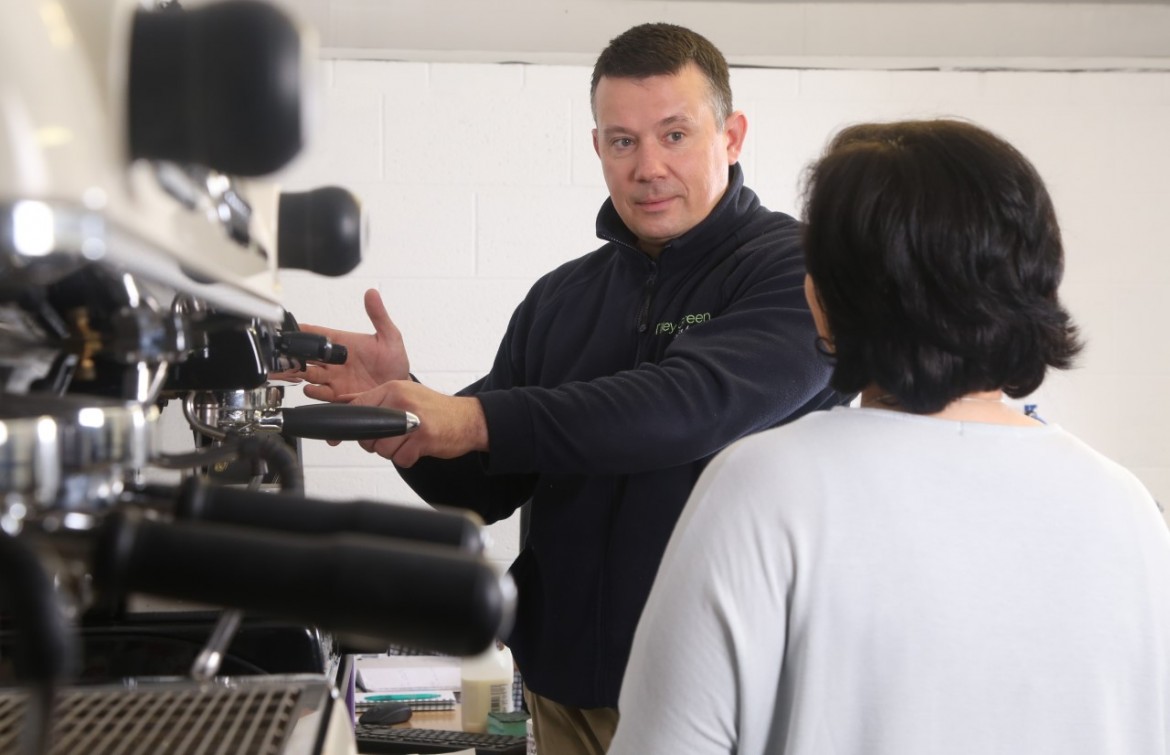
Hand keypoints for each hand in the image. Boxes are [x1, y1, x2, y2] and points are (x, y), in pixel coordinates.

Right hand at [296, 289, 410, 401]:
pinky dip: (311, 391)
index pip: (316, 334)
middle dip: (295, 353)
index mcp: (342, 343)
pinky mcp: (337, 395)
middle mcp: (334, 361)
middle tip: (291, 353)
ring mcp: (334, 378)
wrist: (399, 391)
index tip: (292, 330)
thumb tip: (372, 293)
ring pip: (308, 373)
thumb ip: (379, 316)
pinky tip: (311, 387)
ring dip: (300, 371)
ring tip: (298, 370)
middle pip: (306, 355)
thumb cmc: (394, 362)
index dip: (302, 331)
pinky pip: (319, 393)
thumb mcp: (389, 336)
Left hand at [342, 380, 488, 467]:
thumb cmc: (435, 409)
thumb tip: (343, 402)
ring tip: (409, 442)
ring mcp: (413, 420)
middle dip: (378, 443)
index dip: (353, 426)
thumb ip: (374, 399)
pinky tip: (418, 448)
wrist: (468, 419)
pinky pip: (401, 459)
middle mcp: (402, 401)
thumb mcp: (404, 394)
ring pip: (383, 449)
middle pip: (368, 435)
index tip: (352, 435)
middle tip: (395, 437)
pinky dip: (408, 459)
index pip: (358, 407)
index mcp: (394, 389)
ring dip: (394, 452)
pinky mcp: (424, 438)